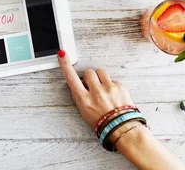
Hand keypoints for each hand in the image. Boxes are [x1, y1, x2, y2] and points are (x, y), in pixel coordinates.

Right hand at [58, 50, 184, 169]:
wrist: (122, 128)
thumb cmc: (102, 123)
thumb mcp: (84, 112)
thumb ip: (80, 96)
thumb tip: (77, 84)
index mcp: (84, 100)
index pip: (71, 78)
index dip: (65, 65)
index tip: (62, 55)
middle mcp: (96, 92)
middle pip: (89, 72)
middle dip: (90, 78)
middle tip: (94, 87)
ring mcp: (109, 88)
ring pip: (100, 71)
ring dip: (101, 78)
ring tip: (104, 89)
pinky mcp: (120, 86)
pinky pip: (112, 79)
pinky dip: (111, 85)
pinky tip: (113, 95)